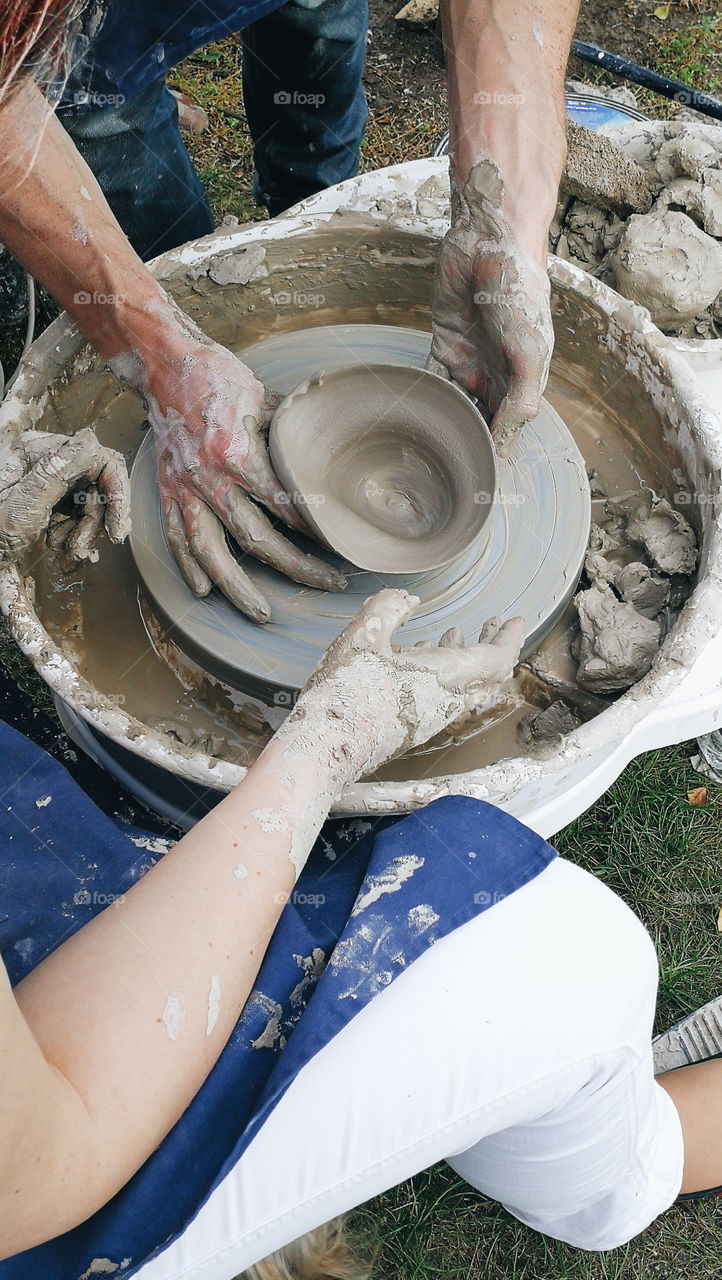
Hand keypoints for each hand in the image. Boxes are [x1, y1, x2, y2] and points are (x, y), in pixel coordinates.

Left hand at [0, 428, 129, 561]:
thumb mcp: (22, 507)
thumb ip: (55, 472)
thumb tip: (90, 441)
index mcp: (39, 451)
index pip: (100, 459)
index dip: (116, 494)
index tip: (116, 529)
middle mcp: (45, 457)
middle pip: (98, 484)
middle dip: (96, 520)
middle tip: (82, 547)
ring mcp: (47, 476)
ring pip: (89, 501)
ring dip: (83, 532)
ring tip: (66, 552)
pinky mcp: (47, 494)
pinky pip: (75, 511)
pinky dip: (73, 533)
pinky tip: (59, 546)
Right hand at [123, 336, 346, 623]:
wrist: (163, 364)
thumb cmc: (219, 377)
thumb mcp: (265, 398)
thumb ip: (293, 433)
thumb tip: (329, 452)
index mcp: (238, 455)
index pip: (286, 507)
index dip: (316, 531)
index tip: (341, 547)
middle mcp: (210, 480)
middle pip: (257, 539)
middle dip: (296, 568)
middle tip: (328, 585)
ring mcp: (185, 490)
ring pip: (211, 553)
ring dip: (238, 589)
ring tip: (262, 613)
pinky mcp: (167, 493)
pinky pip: (177, 540)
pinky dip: (190, 569)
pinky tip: (205, 592)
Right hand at [288, 588, 524, 777]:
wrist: (326, 749)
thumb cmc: (345, 694)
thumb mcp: (363, 636)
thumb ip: (389, 608)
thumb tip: (408, 598)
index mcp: (445, 675)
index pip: (496, 658)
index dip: (509, 638)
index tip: (515, 620)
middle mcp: (446, 701)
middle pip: (487, 675)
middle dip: (494, 645)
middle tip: (493, 624)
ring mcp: (431, 719)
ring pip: (465, 687)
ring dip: (468, 659)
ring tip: (456, 634)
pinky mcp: (413, 729)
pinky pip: (445, 698)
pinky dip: (446, 673)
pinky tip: (420, 660)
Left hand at [427, 156, 553, 457]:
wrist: (491, 242)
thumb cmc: (520, 292)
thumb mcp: (530, 353)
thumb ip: (521, 400)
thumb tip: (504, 443)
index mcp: (524, 381)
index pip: (509, 430)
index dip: (495, 456)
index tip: (477, 486)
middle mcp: (498, 375)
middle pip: (480, 422)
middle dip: (466, 447)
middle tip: (443, 478)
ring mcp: (470, 359)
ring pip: (454, 403)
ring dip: (440, 424)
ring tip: (421, 454)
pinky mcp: (444, 342)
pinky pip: (431, 376)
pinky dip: (421, 394)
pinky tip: (408, 415)